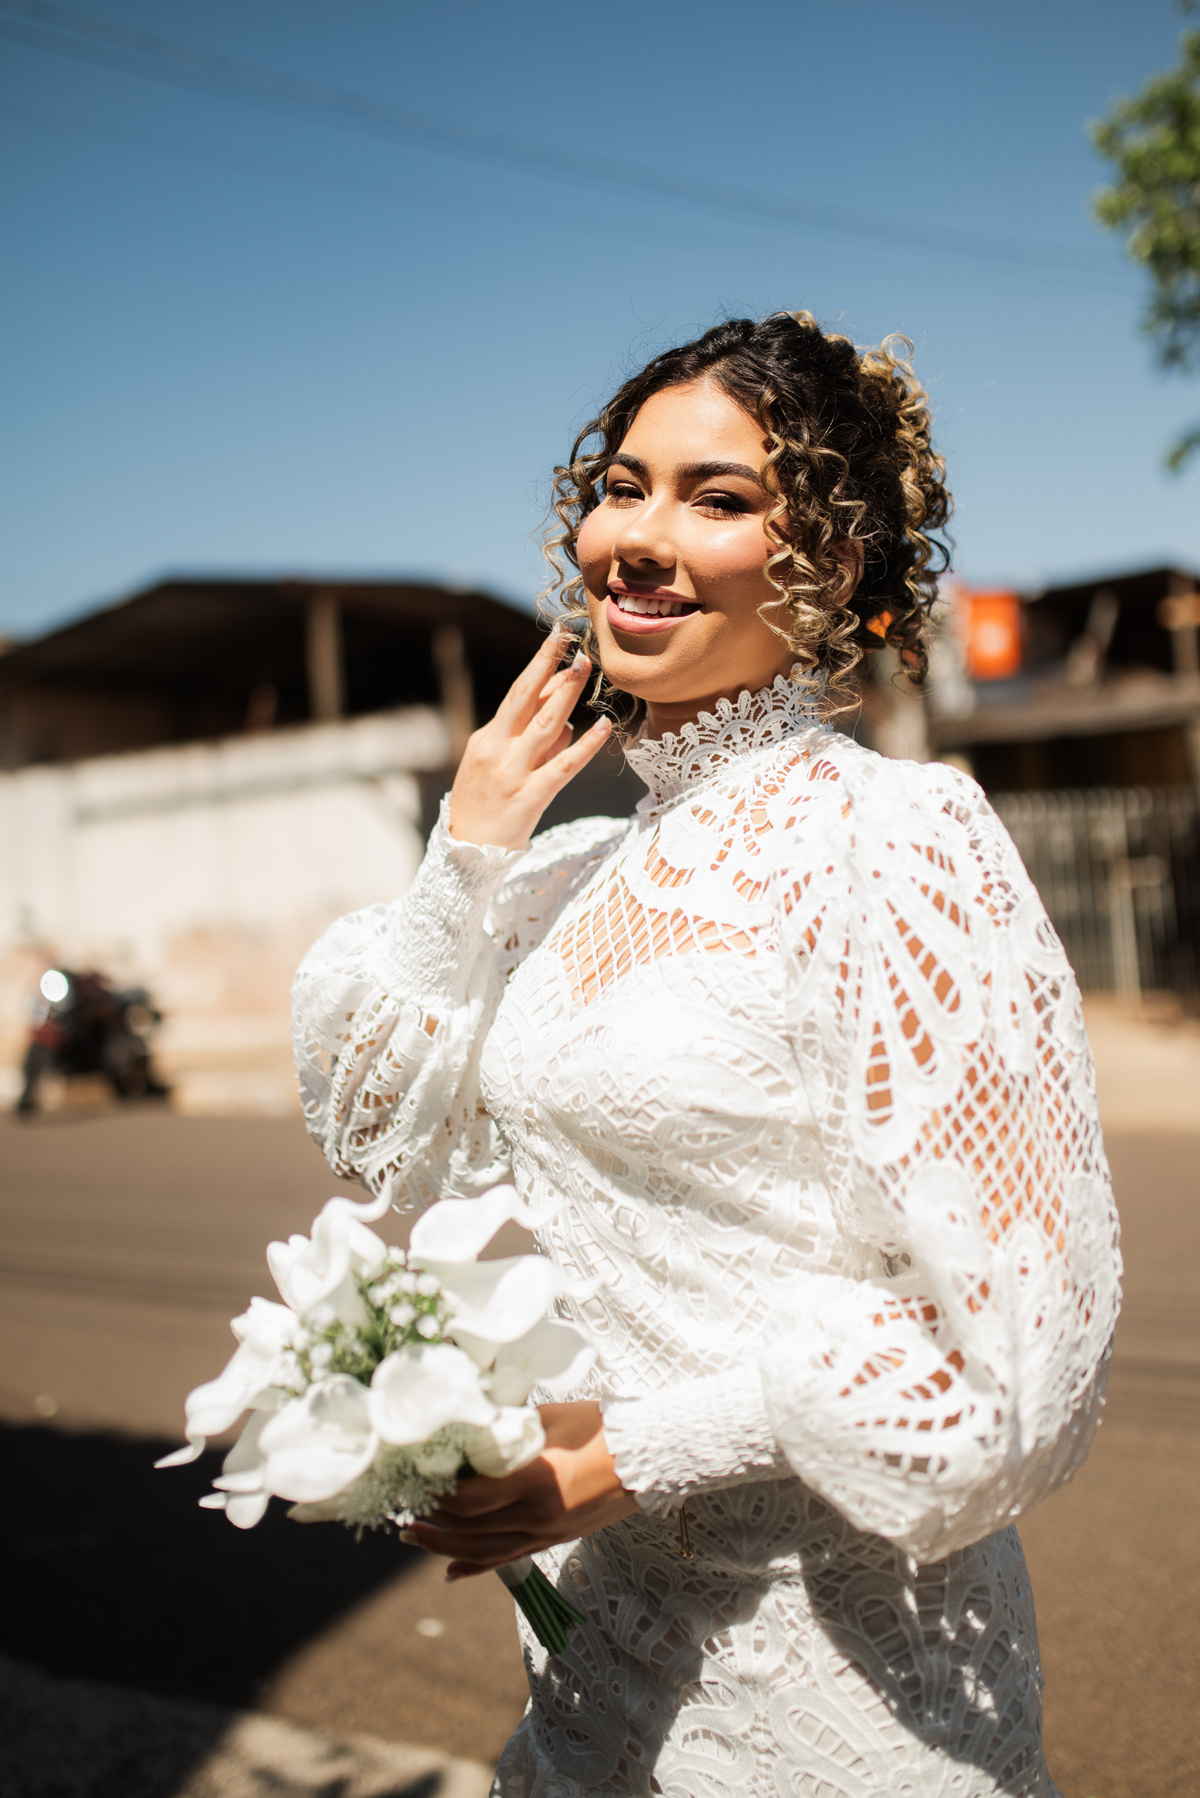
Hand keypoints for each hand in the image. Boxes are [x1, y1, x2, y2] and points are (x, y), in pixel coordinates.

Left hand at [400, 1401, 639, 1579]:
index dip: (436, 1494)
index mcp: (535, 1482)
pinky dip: (475, 1565)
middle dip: (432, 1517)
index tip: (414, 1477)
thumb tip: (466, 1427)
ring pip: (483, 1551)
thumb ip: (507, 1427)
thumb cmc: (601, 1428)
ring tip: (411, 1536)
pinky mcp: (554, 1540)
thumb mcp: (550, 1419)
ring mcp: (547, 1533)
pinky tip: (451, 1569)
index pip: (470, 1500)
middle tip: (402, 1503)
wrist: (650, 1457)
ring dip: (443, 1546)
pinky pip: (508, 1559)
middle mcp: (538, 1516)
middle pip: (469, 1528)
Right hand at [447, 629, 612, 848]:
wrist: (465, 853)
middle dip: (548, 665)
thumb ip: (526, 742)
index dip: (539, 667)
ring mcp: (513, 772)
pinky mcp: (530, 797)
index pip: (518, 696)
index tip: (559, 642)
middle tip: (570, 639)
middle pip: (526, 698)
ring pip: (546, 724)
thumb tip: (565, 719)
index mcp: (487, 738)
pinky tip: (604, 727)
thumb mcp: (494, 766)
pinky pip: (564, 766)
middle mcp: (498, 749)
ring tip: (586, 668)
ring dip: (567, 694)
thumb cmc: (482, 807)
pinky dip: (586, 746)